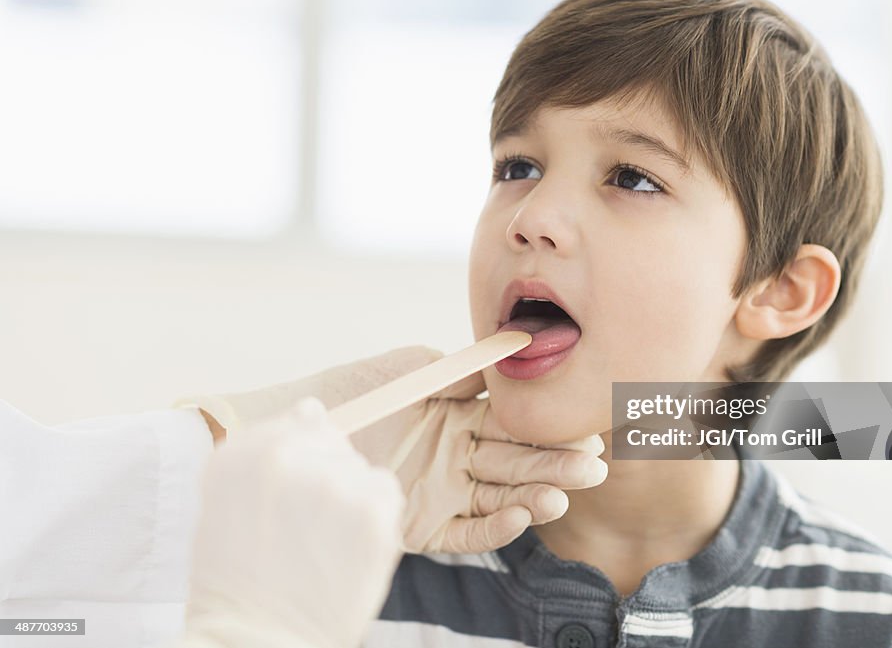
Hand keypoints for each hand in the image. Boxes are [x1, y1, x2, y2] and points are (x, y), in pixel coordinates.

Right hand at [176, 398, 402, 647]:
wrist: (256, 641)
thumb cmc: (239, 582)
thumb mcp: (226, 504)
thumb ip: (267, 449)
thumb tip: (314, 408)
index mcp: (242, 453)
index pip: (302, 421)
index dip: (305, 460)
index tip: (294, 498)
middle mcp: (285, 456)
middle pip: (335, 443)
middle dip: (328, 478)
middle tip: (306, 531)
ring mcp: (332, 479)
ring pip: (360, 470)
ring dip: (352, 500)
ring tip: (324, 547)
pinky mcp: (372, 507)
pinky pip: (386, 491)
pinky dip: (377, 518)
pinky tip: (349, 550)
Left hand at [179, 346, 607, 553]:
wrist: (294, 437)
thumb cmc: (348, 392)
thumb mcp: (405, 371)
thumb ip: (455, 372)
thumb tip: (504, 364)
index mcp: (460, 416)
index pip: (517, 423)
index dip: (550, 427)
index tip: (585, 427)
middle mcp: (459, 455)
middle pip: (517, 461)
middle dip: (556, 464)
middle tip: (594, 466)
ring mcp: (443, 491)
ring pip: (500, 497)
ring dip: (535, 496)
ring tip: (563, 494)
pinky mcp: (423, 525)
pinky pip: (466, 530)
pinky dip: (494, 526)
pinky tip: (520, 516)